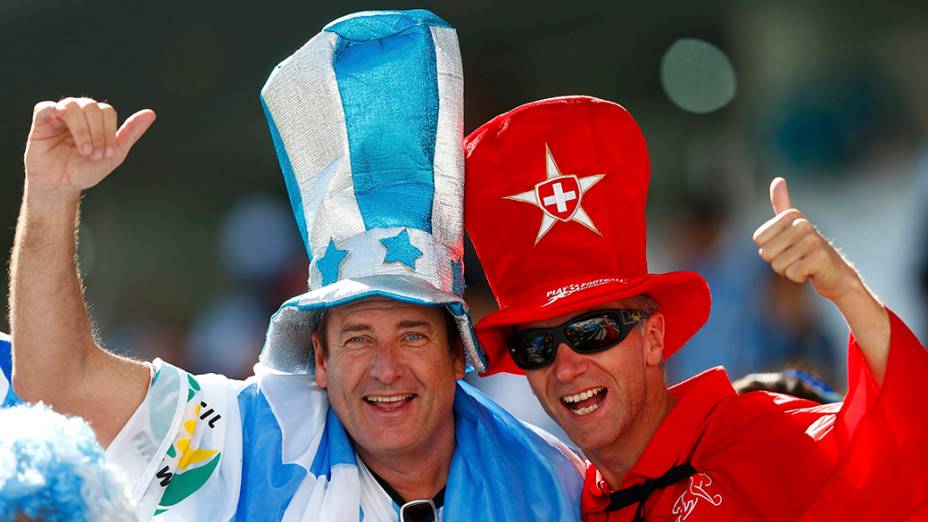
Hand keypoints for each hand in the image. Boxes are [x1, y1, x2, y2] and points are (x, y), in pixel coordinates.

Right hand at [24, 97, 155, 198]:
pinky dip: (56, 113)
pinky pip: (46, 107)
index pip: (107, 111)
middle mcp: (79, 114)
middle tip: (94, 155)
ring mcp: (59, 116)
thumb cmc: (86, 170)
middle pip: (92, 107)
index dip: (108, 131)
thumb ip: (131, 133)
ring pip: (72, 106)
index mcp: (96, 120)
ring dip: (81, 129)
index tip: (106, 154)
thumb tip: (151, 113)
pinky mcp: (41, 121)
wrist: (61, 186)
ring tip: (84, 150)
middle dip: (97, 133)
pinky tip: (62, 130)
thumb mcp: (114, 154)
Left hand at [752, 177, 859, 302]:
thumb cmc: (807, 249)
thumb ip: (782, 203)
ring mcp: (813, 241)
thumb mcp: (792, 225)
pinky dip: (797, 277)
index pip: (758, 239)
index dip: (768, 249)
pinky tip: (810, 272)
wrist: (835, 273)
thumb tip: (778, 179)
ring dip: (788, 270)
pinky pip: (791, 273)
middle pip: (766, 253)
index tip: (786, 246)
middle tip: (795, 258)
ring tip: (803, 263)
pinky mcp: (820, 259)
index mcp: (792, 215)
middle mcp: (803, 225)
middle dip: (777, 261)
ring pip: (778, 265)